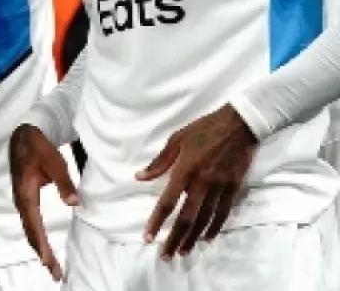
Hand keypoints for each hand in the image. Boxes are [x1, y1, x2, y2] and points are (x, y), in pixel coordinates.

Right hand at [9, 124, 79, 281]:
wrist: (24, 135)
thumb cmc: (39, 146)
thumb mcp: (54, 161)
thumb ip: (64, 182)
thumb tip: (75, 203)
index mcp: (26, 193)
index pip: (34, 224)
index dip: (41, 243)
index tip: (47, 260)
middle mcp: (21, 200)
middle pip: (31, 232)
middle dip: (42, 252)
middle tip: (54, 272)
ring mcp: (22, 200)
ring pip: (30, 229)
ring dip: (39, 247)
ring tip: (51, 265)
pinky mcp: (26, 199)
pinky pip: (30, 223)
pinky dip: (37, 237)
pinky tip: (43, 246)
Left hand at [137, 105, 257, 259]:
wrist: (240, 124)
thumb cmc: (204, 129)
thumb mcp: (176, 139)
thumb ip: (159, 162)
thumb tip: (139, 177)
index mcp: (184, 170)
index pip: (168, 202)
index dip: (157, 221)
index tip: (148, 237)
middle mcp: (202, 183)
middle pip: (186, 218)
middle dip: (174, 238)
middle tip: (165, 255)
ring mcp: (220, 187)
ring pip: (205, 220)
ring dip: (193, 238)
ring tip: (183, 251)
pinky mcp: (233, 188)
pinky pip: (223, 213)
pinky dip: (214, 228)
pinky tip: (207, 238)